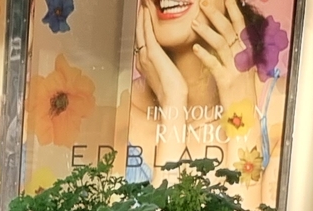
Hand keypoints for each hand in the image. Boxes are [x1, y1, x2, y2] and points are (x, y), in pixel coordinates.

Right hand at [136, 0, 188, 116]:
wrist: (172, 99)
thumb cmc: (174, 92)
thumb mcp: (168, 76)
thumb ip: (164, 66)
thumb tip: (168, 61)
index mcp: (146, 63)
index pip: (143, 40)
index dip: (142, 27)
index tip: (143, 16)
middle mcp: (142, 58)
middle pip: (139, 33)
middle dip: (139, 18)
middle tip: (139, 5)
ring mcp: (145, 55)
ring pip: (141, 30)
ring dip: (141, 16)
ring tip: (141, 4)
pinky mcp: (152, 53)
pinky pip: (147, 32)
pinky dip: (145, 20)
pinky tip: (145, 11)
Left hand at [192, 0, 259, 108]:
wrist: (245, 117)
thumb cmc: (240, 94)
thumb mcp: (242, 69)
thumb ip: (236, 54)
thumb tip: (228, 38)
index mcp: (247, 53)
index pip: (241, 26)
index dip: (234, 11)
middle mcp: (243, 58)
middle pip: (230, 31)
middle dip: (217, 15)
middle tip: (203, 4)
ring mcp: (235, 69)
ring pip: (222, 44)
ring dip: (207, 31)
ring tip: (193, 23)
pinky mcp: (226, 82)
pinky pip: (215, 65)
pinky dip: (205, 55)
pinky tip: (195, 48)